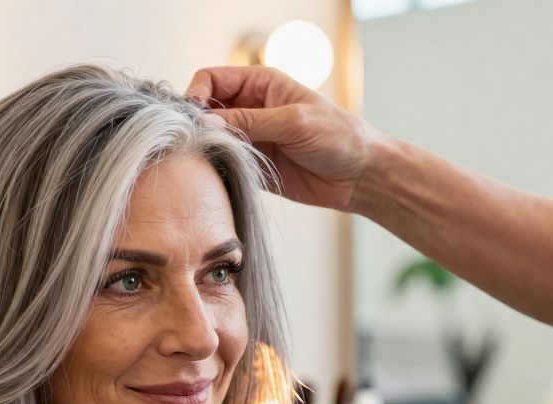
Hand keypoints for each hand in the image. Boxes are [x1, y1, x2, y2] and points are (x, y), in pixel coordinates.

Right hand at [186, 66, 385, 211]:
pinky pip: (220, 163)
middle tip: (194, 140)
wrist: (358, 176)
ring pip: (210, 137)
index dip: (197, 93)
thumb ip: (249, 122)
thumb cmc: (337, 137)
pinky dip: (212, 168)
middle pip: (205, 108)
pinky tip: (214, 174)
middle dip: (196, 122)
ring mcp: (249, 137)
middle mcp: (250, 108)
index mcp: (261, 84)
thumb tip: (205, 123)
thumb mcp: (293, 122)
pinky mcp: (250, 164)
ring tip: (204, 159)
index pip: (213, 79)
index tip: (194, 116)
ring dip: (203, 147)